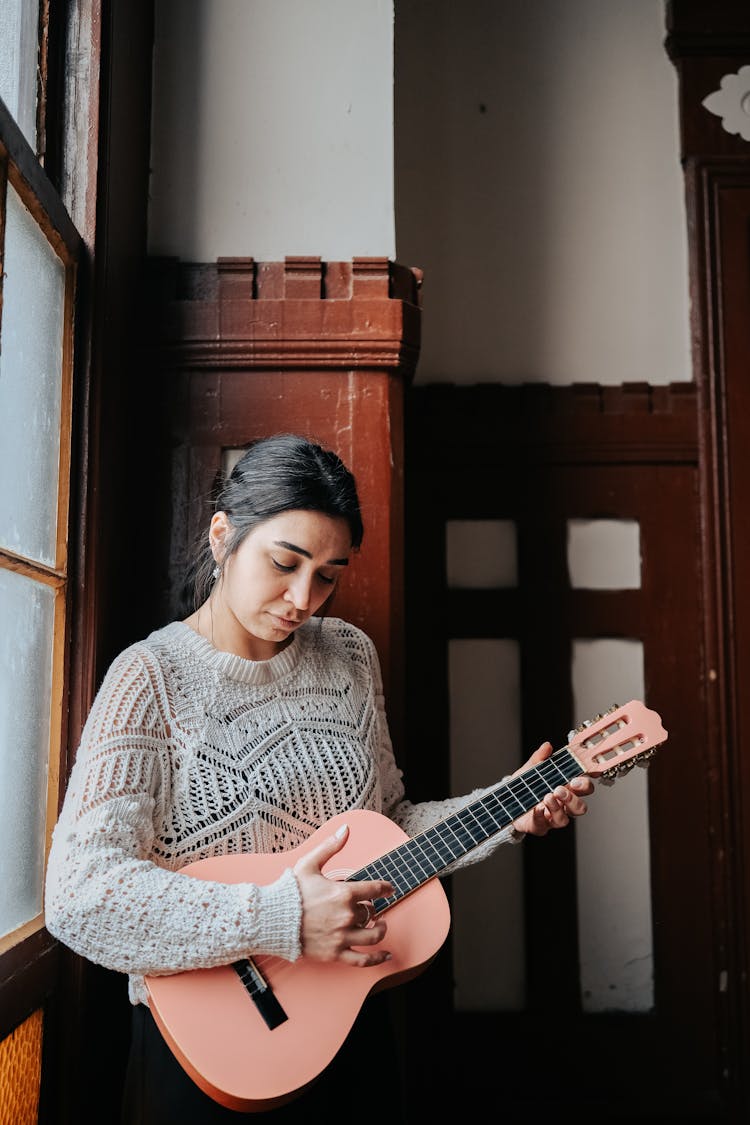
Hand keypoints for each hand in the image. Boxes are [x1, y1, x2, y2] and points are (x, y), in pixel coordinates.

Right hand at [293, 824, 393, 966]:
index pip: (374, 889)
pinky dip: (377, 958)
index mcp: (343, 893)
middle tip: (368, 907)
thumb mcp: (310, 864)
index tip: (389, 889)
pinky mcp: (334, 953)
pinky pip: (362, 959)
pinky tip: (385, 955)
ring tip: (380, 925)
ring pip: (372, 935)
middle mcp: (346, 915)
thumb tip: (345, 829)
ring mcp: (341, 936)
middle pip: (369, 912)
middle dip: (370, 908)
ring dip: (380, 929)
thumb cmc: (290, 892)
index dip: (385, 888)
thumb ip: (330, 846)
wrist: (273, 919)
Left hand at [511, 741, 593, 837]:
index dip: (586, 784)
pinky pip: (543, 824)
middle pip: (580, 808)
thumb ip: (539, 758)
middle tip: (561, 789)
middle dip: (574, 799)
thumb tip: (547, 746)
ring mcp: (551, 817)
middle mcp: (562, 806)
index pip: (584, 788)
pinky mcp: (539, 826)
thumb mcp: (531, 769)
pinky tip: (537, 808)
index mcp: (566, 789)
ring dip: (557, 808)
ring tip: (548, 796)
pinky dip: (540, 815)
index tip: (581, 777)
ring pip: (564, 819)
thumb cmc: (526, 786)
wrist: (507, 801)